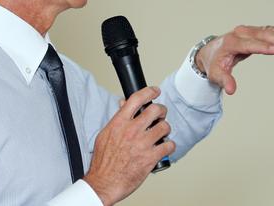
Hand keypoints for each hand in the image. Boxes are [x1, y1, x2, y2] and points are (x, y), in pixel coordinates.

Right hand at [83, 87, 174, 205]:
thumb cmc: (103, 161)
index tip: (155, 91)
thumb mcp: (105, 134)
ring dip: (166, 129)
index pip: (137, 99)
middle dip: (161, 110)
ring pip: (165, 127)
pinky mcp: (151, 157)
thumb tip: (124, 105)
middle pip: (155, 110)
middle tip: (161, 114)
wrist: (104, 182)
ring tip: (162, 133)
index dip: (149, 92)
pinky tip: (164, 147)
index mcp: (119, 123)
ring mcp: (142, 144)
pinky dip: (169, 146)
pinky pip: (169, 145)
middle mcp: (132, 131)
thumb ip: (117, 119)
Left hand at [196, 25, 273, 94]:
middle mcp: (240, 33)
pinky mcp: (255, 32)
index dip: (261, 47)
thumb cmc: (215, 64)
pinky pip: (272, 31)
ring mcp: (249, 31)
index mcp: (231, 43)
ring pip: (270, 31)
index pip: (247, 44)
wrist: (212, 51)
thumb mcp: (216, 74)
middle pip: (262, 35)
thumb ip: (224, 81)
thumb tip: (231, 90)